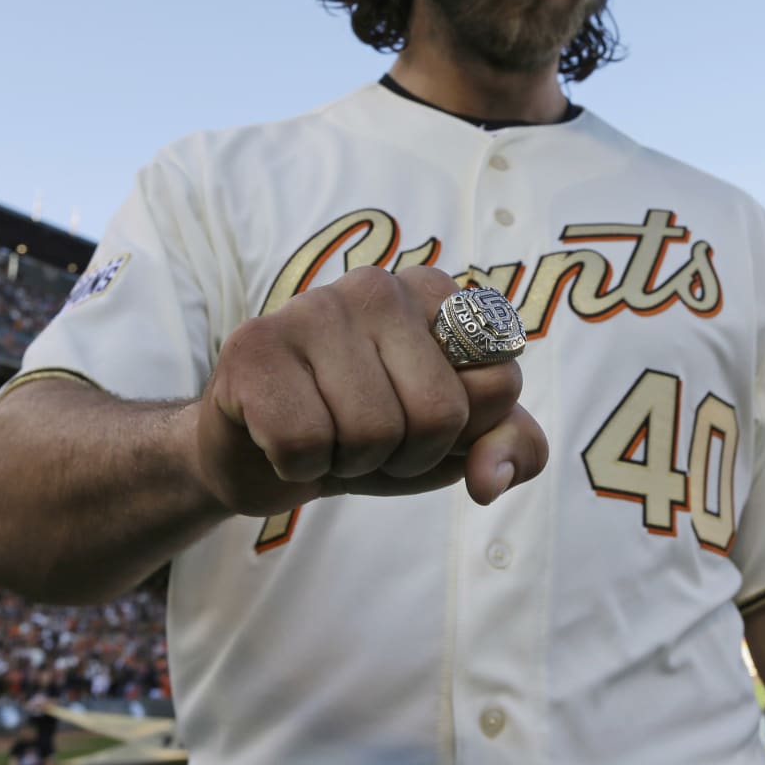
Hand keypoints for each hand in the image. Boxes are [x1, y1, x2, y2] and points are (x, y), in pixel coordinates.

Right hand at [191, 266, 547, 516]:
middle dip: (408, 455)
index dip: (464, 433)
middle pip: (440, 414)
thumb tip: (490, 479)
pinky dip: (298, 466)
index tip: (422, 423)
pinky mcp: (253, 346)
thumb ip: (510, 445)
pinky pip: (304, 443)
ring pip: (372, 433)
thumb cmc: (367, 436)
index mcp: (437, 295)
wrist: (261, 455)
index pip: (501, 382)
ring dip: (350, 463)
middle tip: (370, 441)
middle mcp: (379, 285)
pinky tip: (282, 437)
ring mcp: (312, 308)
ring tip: (327, 436)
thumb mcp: (454, 443)